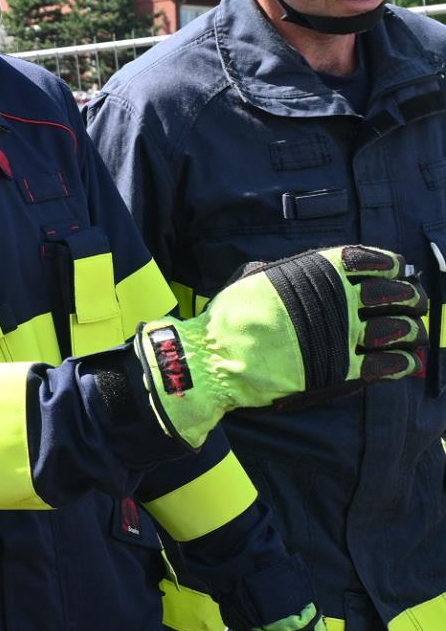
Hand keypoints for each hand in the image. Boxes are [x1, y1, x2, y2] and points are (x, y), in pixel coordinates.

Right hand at [134, 246, 426, 447]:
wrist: (216, 360)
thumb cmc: (230, 317)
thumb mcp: (254, 277)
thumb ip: (286, 271)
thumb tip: (305, 270)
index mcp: (316, 272)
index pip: (372, 260)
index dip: (392, 265)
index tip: (398, 270)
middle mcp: (335, 300)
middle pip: (395, 293)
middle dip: (411, 297)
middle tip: (414, 304)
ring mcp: (341, 336)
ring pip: (399, 329)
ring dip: (413, 330)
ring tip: (415, 333)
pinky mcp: (341, 371)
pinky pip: (388, 364)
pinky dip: (403, 362)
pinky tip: (406, 361)